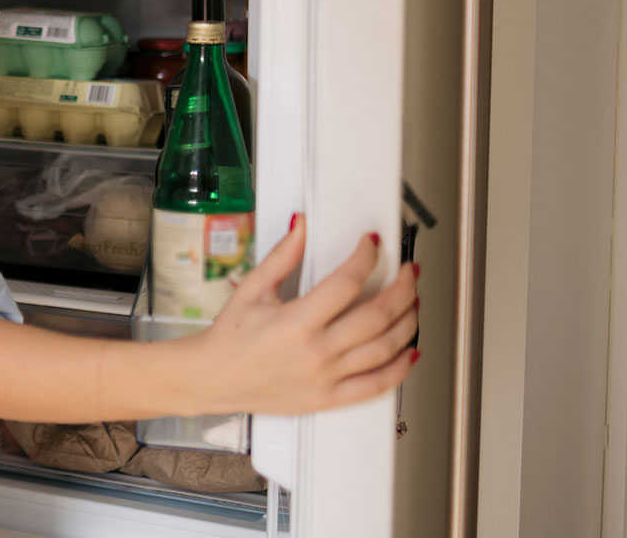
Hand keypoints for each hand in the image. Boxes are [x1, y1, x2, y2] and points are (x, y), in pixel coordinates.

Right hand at [182, 215, 420, 415]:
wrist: (213, 379)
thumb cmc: (229, 339)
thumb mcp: (251, 290)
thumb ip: (282, 257)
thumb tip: (301, 227)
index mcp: (296, 322)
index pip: (347, 283)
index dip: (366, 258)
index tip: (372, 246)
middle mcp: (316, 351)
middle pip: (377, 315)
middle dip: (403, 288)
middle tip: (409, 273)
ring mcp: (326, 377)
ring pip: (385, 349)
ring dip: (408, 322)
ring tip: (413, 303)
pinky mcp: (329, 398)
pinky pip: (377, 385)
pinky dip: (400, 369)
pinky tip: (409, 352)